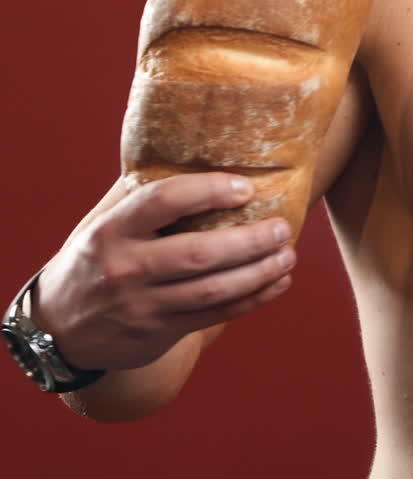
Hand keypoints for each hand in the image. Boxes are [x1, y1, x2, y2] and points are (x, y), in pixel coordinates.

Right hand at [34, 173, 295, 371]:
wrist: (58, 328)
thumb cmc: (96, 257)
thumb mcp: (104, 220)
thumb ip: (143, 191)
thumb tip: (197, 145)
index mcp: (112, 230)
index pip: (162, 202)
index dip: (207, 191)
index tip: (246, 186)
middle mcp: (125, 268)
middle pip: (198, 253)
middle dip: (248, 240)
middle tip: (281, 226)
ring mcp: (142, 305)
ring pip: (213, 290)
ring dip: (258, 272)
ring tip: (288, 254)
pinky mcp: (158, 333)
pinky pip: (214, 316)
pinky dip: (252, 300)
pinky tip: (278, 283)